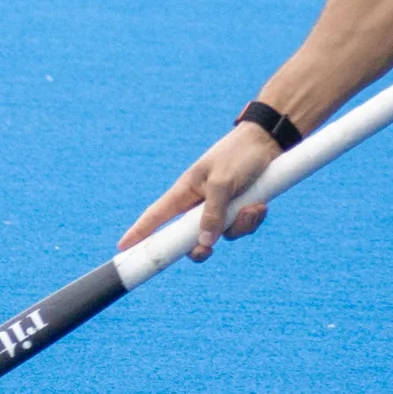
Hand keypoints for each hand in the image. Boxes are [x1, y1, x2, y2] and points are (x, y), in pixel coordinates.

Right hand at [118, 123, 283, 263]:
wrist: (268, 142)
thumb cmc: (239, 154)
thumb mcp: (223, 182)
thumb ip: (213, 213)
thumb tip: (204, 243)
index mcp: (185, 191)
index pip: (156, 215)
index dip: (139, 232)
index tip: (123, 248)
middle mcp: (199, 203)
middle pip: (190, 239)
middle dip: (201, 248)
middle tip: (208, 251)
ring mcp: (219, 208)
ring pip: (222, 235)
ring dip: (239, 225)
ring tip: (252, 207)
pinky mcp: (238, 209)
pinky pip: (241, 227)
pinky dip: (252, 219)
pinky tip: (260, 205)